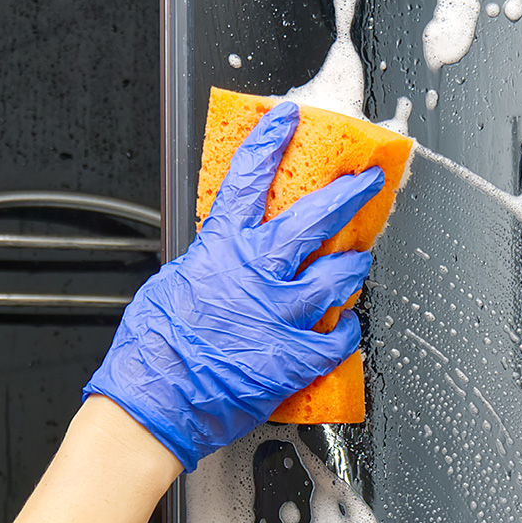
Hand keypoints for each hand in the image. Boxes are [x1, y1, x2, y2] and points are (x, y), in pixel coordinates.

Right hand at [83, 101, 383, 470]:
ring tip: (359, 263)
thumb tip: (220, 259)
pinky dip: (346, 332)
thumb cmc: (154, 352)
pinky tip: (347, 329)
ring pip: (338, 276)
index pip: (250, 179)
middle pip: (316, 218)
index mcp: (222, 250)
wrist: (156, 403)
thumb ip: (207, 266)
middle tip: (367, 182)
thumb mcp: (171, 286)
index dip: (271, 142)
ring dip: (353, 266)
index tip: (289, 120)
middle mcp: (259, 274)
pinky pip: (339, 338)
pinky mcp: (296, 358)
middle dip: (349, 193)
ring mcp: (282, 314)